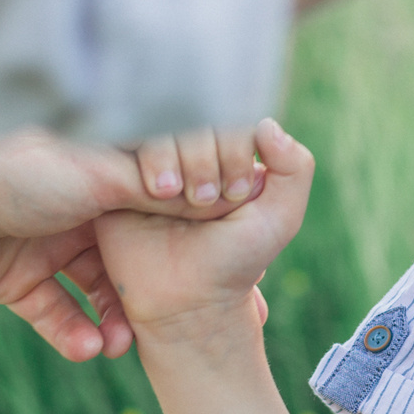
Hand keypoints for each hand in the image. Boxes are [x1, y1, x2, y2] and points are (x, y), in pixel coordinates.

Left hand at [0, 105, 270, 362]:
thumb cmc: (6, 170)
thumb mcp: (95, 177)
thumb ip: (154, 190)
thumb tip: (217, 196)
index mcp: (101, 169)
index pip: (165, 199)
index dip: (196, 228)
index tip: (232, 258)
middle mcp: (79, 205)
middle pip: (136, 253)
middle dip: (160, 288)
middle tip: (190, 320)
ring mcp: (46, 244)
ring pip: (98, 291)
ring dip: (115, 320)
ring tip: (128, 347)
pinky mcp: (13, 280)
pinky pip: (56, 314)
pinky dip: (74, 334)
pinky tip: (90, 350)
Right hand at [97, 121, 316, 340]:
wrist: (186, 301)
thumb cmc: (234, 262)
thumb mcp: (280, 217)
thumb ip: (294, 167)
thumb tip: (265, 123)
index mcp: (227, 152)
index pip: (231, 113)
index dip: (235, 148)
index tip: (237, 196)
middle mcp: (190, 151)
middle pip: (196, 112)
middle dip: (208, 156)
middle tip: (208, 201)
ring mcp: (154, 160)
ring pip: (164, 122)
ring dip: (179, 157)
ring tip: (178, 198)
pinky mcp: (119, 174)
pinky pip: (130, 140)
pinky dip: (152, 161)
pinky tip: (158, 193)